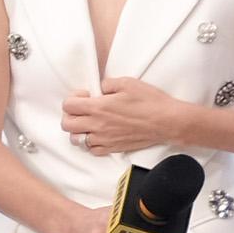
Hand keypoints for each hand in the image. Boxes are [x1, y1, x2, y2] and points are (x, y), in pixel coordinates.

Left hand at [58, 73, 184, 155]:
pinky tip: (100, 135)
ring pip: (76, 140)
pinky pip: (92, 150)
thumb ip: (107, 84)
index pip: (68, 106)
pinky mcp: (112, 148)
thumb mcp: (128, 83)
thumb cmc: (150, 101)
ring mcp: (103, 139)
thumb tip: (99, 88)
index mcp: (98, 107)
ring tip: (90, 124)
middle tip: (83, 110)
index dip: (73, 99)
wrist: (167, 121)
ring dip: (79, 131)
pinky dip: (91, 143)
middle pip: (67, 124)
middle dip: (70, 115)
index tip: (84, 96)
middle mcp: (97, 125)